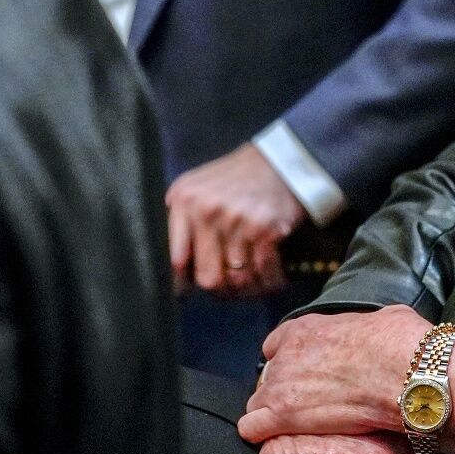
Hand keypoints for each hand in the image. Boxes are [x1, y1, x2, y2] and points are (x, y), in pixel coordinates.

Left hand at [166, 143, 303, 296]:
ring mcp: (237, 220)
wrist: (279, 162)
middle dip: (221, 289)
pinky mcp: (265, 229)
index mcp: (184, 201)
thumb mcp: (197, 190)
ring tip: (254, 285)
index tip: (191, 291)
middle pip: (208, 278)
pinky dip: (271, 282)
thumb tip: (175, 272)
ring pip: (238, 280)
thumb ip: (182, 223)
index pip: (175, 261)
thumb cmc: (235, 181)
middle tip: (230, 288)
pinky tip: (273, 279)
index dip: (183, 284)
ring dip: (249, 289)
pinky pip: (264, 272)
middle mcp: (207, 210)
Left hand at [241, 307, 432, 442]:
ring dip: (272, 413)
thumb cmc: (400, 344)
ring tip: (297, 426)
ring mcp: (282, 384)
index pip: (278, 343)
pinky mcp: (283, 414)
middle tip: (309, 404)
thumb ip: (368, 327)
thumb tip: (384, 328)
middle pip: (268, 375)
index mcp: (308, 328)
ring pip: (257, 402)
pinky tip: (275, 439)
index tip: (304, 373)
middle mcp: (288, 353)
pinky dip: (260, 432)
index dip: (290, 360)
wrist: (402, 371)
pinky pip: (251, 426)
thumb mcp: (384, 319)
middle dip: (284, 389)